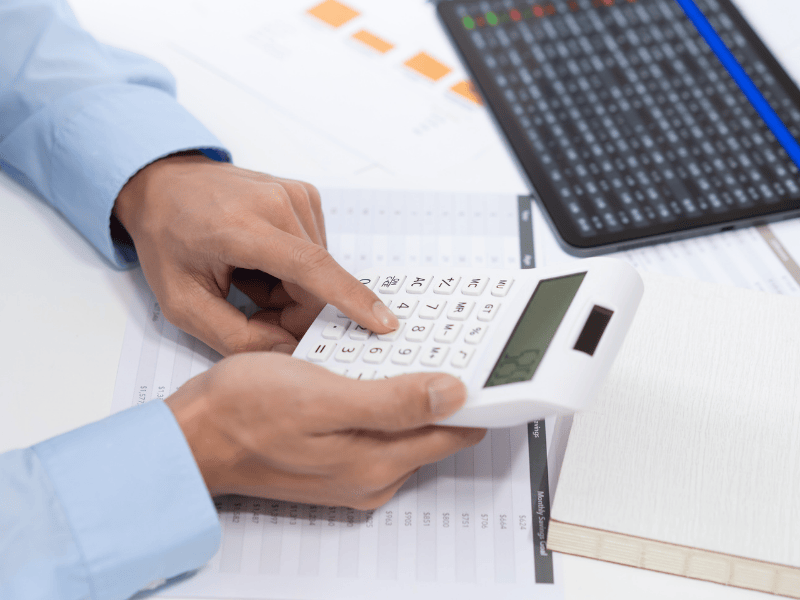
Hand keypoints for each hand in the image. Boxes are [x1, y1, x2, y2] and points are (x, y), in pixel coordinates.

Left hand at [113, 153, 397, 355]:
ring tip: (248, 277)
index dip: (349, 298)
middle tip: (252, 310)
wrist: (164, 185)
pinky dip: (294, 269)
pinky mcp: (306, 195)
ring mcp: (296, 194)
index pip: (310, 266)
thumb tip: (290, 353)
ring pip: (320, 271)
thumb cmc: (168, 240)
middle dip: (292, 310)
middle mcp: (277, 202)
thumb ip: (236, 337)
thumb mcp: (183, 303)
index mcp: (241, 226)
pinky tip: (261, 261)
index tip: (383, 322)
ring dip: (291, 290)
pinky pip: (317, 253)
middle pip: (315, 282)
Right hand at [166, 353, 484, 508]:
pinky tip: (370, 367)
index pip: (455, 432)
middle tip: (449, 341)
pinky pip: (377, 424)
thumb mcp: (324, 397)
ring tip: (411, 345)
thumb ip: (394, 402)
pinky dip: (383, 395)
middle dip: (446, 388)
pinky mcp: (336, 457)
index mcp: (378, 463)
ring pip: (406, 424)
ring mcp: (354, 469)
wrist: (192, 434)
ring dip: (412, 388)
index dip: (476, 397)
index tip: (488, 362)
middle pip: (435, 428)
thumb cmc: (245, 412)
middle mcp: (373, 475)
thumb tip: (454, 396)